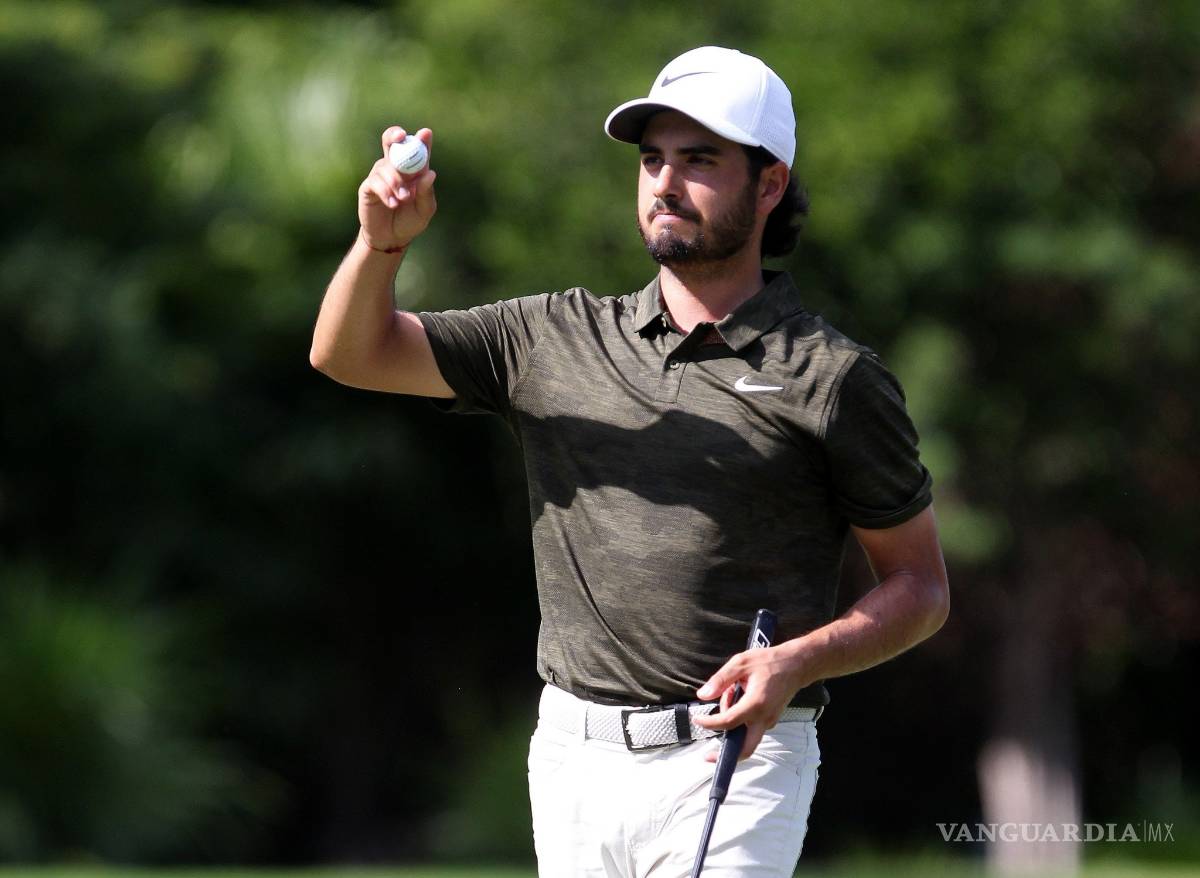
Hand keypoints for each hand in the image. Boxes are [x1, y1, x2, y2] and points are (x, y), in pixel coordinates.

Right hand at [358, 126, 436, 250]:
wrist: (392, 238)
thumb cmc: (410, 221)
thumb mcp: (425, 209)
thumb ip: (426, 192)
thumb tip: (430, 173)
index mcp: (413, 170)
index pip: (416, 149)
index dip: (421, 139)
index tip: (425, 133)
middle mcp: (395, 167)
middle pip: (391, 142)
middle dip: (395, 135)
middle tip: (401, 136)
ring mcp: (380, 175)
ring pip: (386, 167)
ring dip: (396, 182)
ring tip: (404, 199)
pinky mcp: (368, 187)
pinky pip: (375, 182)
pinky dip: (386, 192)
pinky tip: (393, 203)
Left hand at [692, 644, 802, 762]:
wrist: (796, 665)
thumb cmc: (769, 662)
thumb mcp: (741, 663)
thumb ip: (720, 679)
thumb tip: (703, 695)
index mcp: (755, 704)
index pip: (728, 722)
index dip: (709, 724)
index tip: (697, 720)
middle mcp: (764, 718)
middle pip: (745, 749)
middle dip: (726, 756)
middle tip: (708, 755)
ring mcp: (769, 721)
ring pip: (747, 737)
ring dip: (732, 726)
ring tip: (731, 693)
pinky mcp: (770, 720)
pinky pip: (751, 728)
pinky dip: (740, 721)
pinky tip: (738, 697)